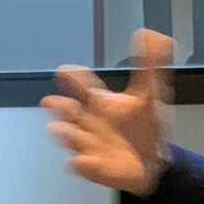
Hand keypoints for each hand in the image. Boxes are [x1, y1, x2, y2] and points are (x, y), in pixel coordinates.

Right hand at [41, 30, 173, 196]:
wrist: (151, 163)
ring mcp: (89, 145)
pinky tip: (81, 160)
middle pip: (69, 111)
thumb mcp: (152, 95)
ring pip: (71, 138)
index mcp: (100, 103)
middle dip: (58, 106)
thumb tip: (155, 35)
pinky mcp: (96, 168)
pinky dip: (82, 163)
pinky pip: (84, 166)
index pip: (82, 86)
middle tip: (49, 102)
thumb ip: (153, 66)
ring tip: (59, 129)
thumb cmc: (144, 128)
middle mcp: (89, 122)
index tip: (64, 71)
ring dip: (64, 134)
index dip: (73, 78)